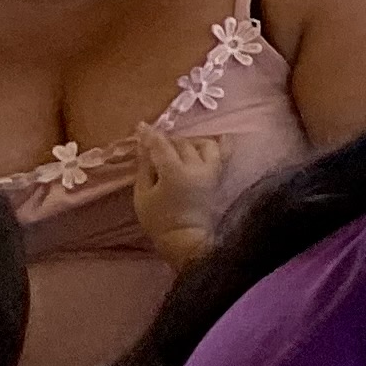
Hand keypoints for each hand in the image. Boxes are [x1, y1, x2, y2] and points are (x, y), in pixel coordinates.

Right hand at [131, 129, 240, 263]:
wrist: (185, 238)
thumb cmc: (158, 219)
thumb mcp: (143, 194)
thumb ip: (145, 166)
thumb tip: (144, 144)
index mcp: (175, 172)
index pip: (162, 146)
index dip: (151, 135)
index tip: (142, 126)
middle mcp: (197, 167)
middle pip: (182, 143)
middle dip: (168, 141)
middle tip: (155, 145)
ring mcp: (211, 170)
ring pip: (203, 144)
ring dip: (189, 142)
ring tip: (177, 149)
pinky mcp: (218, 176)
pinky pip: (224, 153)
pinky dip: (219, 143)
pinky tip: (216, 138)